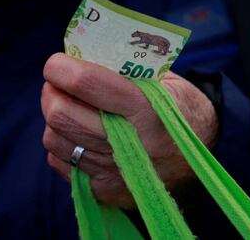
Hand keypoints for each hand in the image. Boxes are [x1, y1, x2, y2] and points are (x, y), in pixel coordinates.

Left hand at [41, 53, 217, 208]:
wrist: (198, 160)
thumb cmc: (181, 112)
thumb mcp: (166, 81)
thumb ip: (127, 69)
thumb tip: (80, 58)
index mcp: (146, 110)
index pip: (87, 84)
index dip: (61, 68)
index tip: (57, 64)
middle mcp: (127, 145)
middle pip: (61, 115)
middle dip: (51, 93)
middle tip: (59, 85)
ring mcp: (113, 172)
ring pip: (54, 140)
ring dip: (56, 118)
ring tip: (71, 108)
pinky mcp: (104, 191)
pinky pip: (61, 163)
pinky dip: (64, 144)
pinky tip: (81, 135)